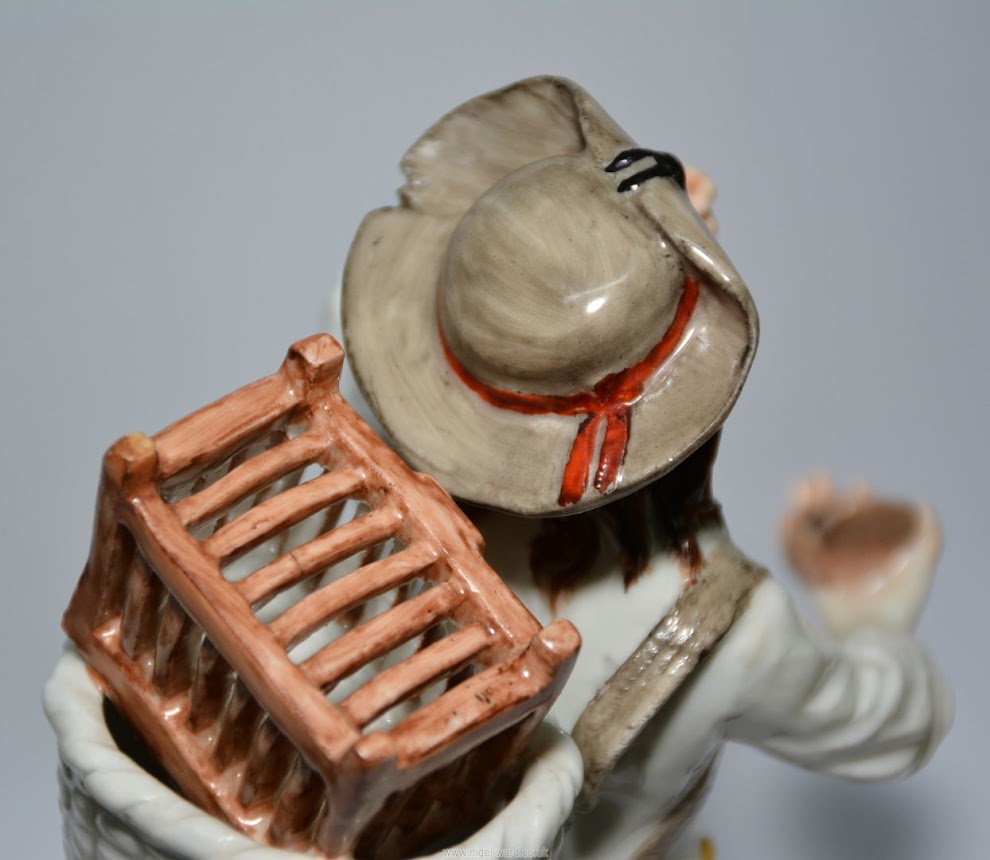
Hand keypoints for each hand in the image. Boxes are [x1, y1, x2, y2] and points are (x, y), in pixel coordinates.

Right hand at [780, 475, 940, 636]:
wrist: (874, 635)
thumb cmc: (898, 606)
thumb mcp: (919, 569)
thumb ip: (929, 538)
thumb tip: (923, 503)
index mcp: (867, 550)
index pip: (859, 518)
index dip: (858, 499)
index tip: (861, 485)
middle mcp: (843, 554)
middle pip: (827, 519)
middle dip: (821, 496)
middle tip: (818, 479)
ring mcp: (823, 566)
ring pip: (806, 531)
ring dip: (801, 509)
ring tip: (800, 490)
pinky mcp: (807, 579)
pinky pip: (791, 555)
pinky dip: (786, 537)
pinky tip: (786, 518)